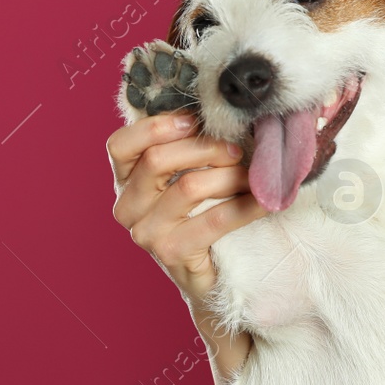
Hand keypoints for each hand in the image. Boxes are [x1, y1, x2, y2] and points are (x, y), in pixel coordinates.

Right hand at [105, 112, 266, 304]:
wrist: (208, 271)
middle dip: (206, 148)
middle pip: (158, 160)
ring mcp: (145, 233)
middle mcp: (126, 207)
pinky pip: (214, 220)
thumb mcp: (184, 174)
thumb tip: (218, 114)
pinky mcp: (171, 253)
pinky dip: (246, 206)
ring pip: (189, 187)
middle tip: (237, 150)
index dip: (155, 127)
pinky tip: (264, 201)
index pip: (120, 145)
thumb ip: (185, 146)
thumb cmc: (200, 211)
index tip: (194, 120)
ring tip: (252, 177)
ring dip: (230, 176)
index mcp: (124, 181)